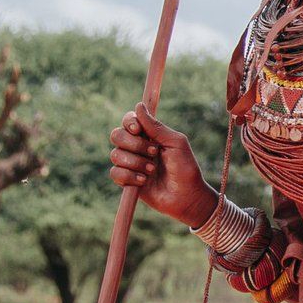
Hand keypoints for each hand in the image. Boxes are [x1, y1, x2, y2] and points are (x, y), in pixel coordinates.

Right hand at [107, 107, 213, 228]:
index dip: (129, 122)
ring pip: (115, 154)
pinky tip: (144, 181)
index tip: (137, 129)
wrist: (187, 197)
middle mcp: (136, 147)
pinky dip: (129, 176)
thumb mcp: (175, 143)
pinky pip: (115, 173)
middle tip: (154, 153)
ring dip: (135, 162)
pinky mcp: (127, 181)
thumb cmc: (185, 168)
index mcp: (148, 135)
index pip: (128, 120)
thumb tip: (139, 106)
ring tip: (152, 170)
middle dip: (133, 144)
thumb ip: (156, 127)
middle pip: (116, 135)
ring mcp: (130, 164)